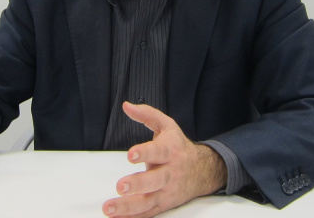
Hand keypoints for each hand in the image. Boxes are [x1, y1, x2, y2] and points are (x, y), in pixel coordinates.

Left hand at [102, 102, 226, 216]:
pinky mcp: (163, 204)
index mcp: (171, 151)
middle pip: (155, 180)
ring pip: (149, 201)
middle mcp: (170, 173)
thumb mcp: (167, 126)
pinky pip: (148, 213)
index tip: (131, 155)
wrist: (203, 170)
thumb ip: (147, 115)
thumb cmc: (179, 146)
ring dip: (128, 207)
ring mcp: (167, 191)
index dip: (145, 153)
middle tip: (121, 186)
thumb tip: (126, 106)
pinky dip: (132, 217)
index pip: (158, 151)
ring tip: (110, 208)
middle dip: (138, 184)